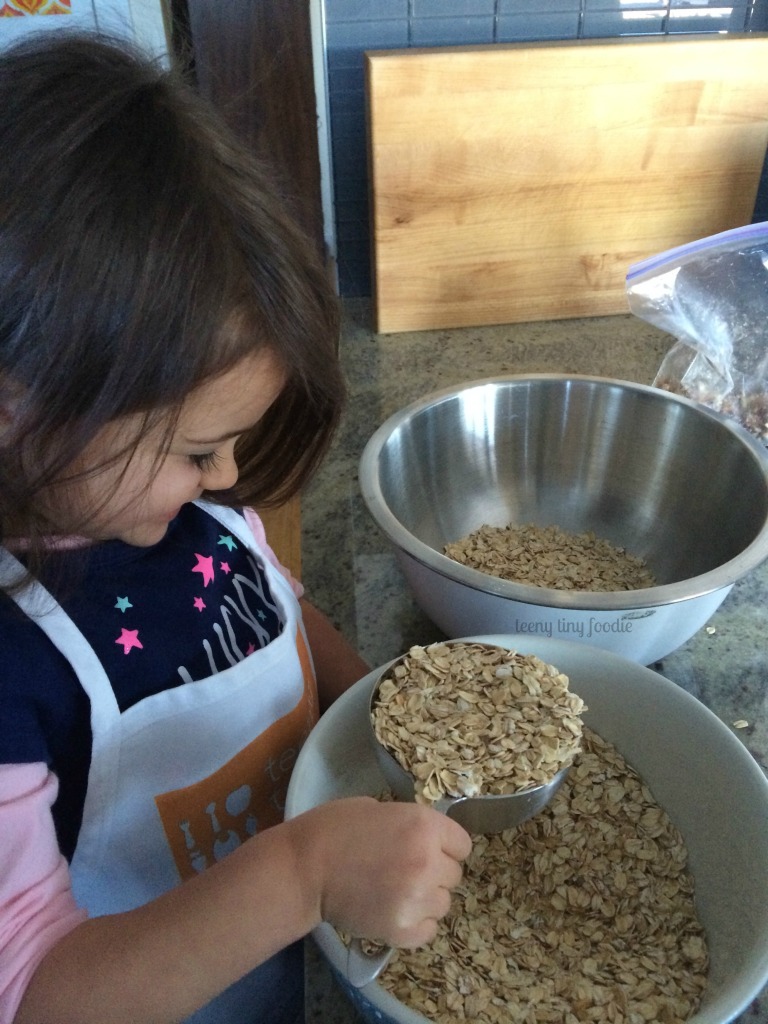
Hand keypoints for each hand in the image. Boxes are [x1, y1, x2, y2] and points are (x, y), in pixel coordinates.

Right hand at [287, 796, 471, 947]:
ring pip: (442, 904)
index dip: (445, 846)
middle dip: (434, 872)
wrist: (305, 868)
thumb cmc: (334, 828)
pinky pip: (428, 930)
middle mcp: (428, 862)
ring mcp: (417, 899)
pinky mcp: (402, 930)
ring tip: (396, 892)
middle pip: (454, 875)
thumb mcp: (378, 809)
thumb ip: (408, 824)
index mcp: (424, 826)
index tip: (428, 848)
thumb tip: (423, 839)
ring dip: (425, 899)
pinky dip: (415, 924)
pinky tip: (394, 911)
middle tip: (404, 870)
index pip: (462, 844)